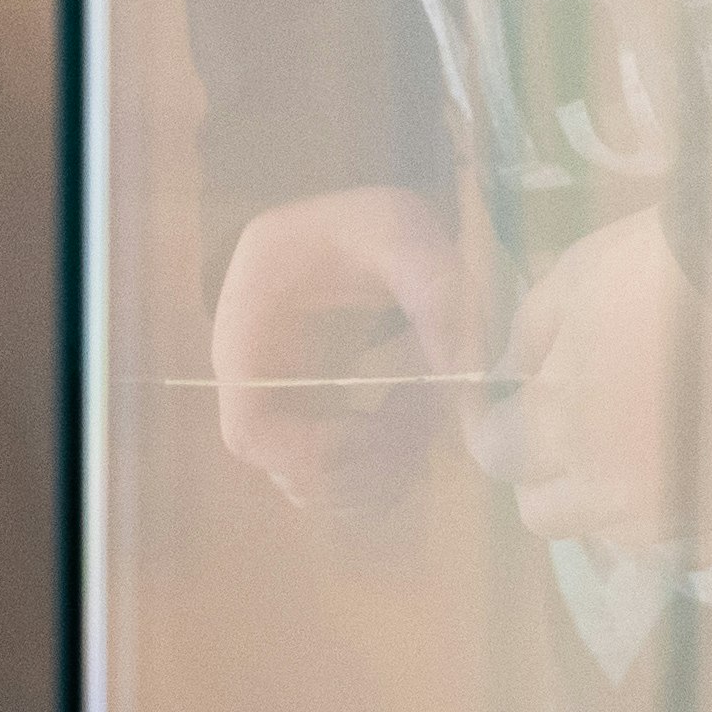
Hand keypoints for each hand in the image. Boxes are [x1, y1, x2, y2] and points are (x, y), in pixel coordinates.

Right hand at [207, 185, 475, 515]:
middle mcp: (252, 384)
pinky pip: (338, 478)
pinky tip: (416, 426)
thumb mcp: (397, 228)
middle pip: (289, 475)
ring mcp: (282, 407)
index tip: (376, 426)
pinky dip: (383, 474)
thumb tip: (464, 371)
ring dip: (381, 477)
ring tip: (424, 420)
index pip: (251, 432)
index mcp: (247, 332)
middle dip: (366, 468)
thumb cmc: (358, 222)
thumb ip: (434, 287)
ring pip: (319, 488)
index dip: (314, 452)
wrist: (349, 229)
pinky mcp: (312, 420)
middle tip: (422, 426)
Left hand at [463, 205, 711, 562]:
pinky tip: (687, 454)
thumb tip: (509, 376)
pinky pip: (676, 538)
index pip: (495, 456)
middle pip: (543, 512)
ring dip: (605, 492)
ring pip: (609, 530)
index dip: (490, 425)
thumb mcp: (573, 280)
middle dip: (541, 470)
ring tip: (638, 436)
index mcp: (560, 425)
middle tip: (564, 424)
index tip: (500, 402)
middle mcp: (608, 485)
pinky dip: (668, 505)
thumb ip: (528, 340)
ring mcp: (672, 512)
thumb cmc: (660, 266)